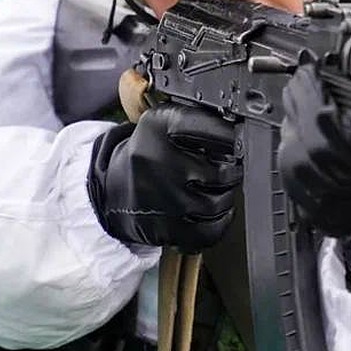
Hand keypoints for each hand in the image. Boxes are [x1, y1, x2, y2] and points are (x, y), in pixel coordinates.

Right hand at [87, 104, 241, 252]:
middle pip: (222, 170)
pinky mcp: (167, 228)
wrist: (112, 189)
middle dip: (231, 170)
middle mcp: (160, 162)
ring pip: (219, 202)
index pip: (211, 129)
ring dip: (226, 196)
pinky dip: (221, 221)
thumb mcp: (160, 123)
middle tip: (226, 167)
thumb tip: (239, 129)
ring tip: (217, 188)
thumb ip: (196, 120)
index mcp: (159, 128)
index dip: (231, 137)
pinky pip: (211, 230)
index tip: (235, 140)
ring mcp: (164, 198)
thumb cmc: (147, 154)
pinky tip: (215, 211)